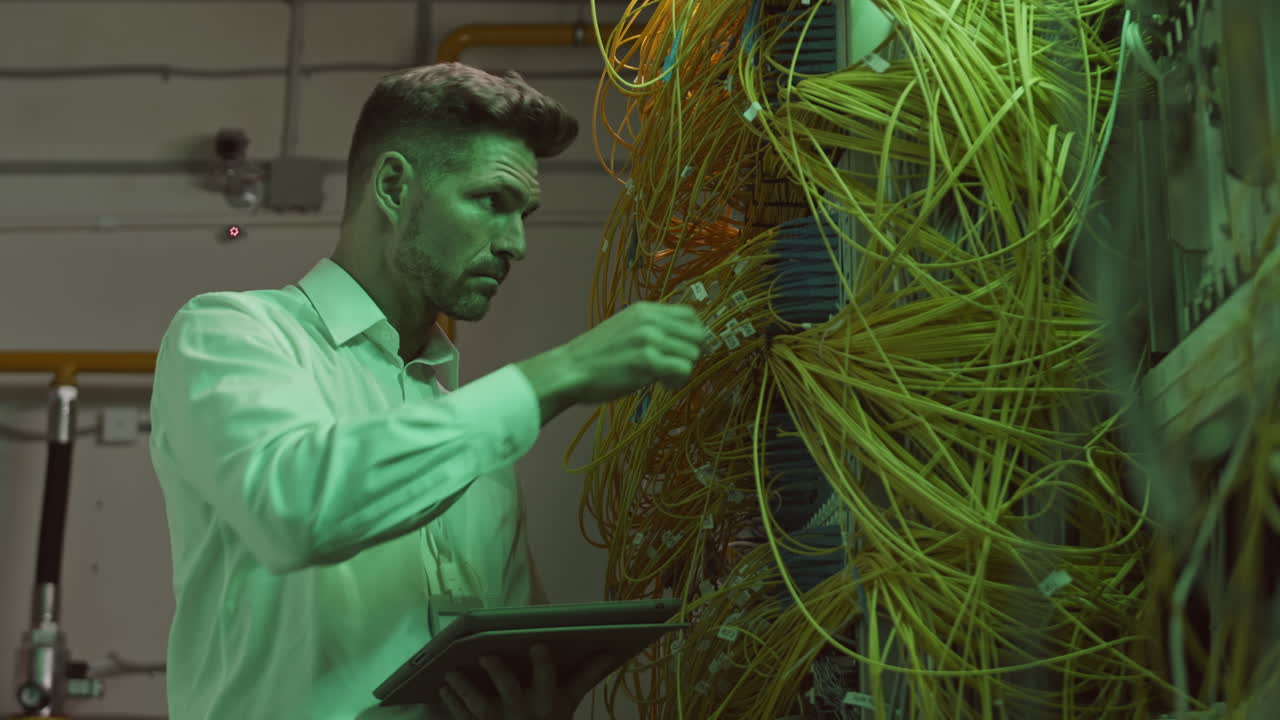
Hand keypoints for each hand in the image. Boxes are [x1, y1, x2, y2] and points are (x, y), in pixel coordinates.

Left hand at [435, 643, 616, 719]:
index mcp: (548, 702)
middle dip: (498, 673)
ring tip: (451, 674)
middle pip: (509, 690)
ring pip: (479, 705)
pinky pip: (463, 717)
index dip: (542, 663)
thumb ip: (586, 674)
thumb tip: (611, 650)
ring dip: (464, 689)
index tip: (537, 644)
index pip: (548, 679)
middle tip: (485, 655)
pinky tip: (443, 689)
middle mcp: (524, 712)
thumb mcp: (570, 700)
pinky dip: (452, 703)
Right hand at [560, 301, 709, 403]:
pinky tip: (662, 385)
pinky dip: (677, 381)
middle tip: (673, 367)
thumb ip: (651, 328)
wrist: (570, 370)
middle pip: (697, 334)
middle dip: (690, 354)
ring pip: (693, 354)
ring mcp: (649, 339)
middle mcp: (649, 320)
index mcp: (645, 310)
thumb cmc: (596, 356)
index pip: (690, 315)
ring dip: (683, 370)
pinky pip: (683, 369)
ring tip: (664, 378)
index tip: (679, 351)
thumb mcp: (625, 328)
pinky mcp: (647, 361)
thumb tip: (682, 339)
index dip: (691, 335)